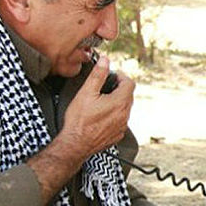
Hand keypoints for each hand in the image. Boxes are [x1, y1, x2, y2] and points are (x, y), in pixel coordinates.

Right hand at [27, 56, 135, 201]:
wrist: (75, 144)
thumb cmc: (79, 120)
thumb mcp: (87, 92)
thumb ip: (98, 75)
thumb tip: (105, 61)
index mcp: (120, 102)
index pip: (129, 83)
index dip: (121, 76)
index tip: (111, 75)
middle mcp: (125, 115)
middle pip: (128, 95)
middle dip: (119, 88)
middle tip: (105, 86)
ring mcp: (122, 126)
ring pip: (125, 109)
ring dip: (117, 102)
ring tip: (101, 101)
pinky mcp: (117, 135)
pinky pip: (120, 121)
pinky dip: (114, 115)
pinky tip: (101, 115)